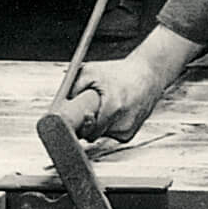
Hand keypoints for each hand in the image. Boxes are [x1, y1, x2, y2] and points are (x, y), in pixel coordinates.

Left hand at [66, 30, 192, 140]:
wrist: (149, 74)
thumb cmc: (120, 73)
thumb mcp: (92, 72)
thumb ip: (72, 87)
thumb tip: (58, 105)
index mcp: (114, 107)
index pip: (88, 130)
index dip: (79, 125)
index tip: (74, 119)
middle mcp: (123, 123)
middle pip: (92, 135)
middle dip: (86, 124)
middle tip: (87, 110)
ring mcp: (128, 130)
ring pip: (101, 136)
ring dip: (97, 125)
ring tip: (105, 106)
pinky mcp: (131, 134)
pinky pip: (110, 135)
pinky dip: (107, 127)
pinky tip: (113, 112)